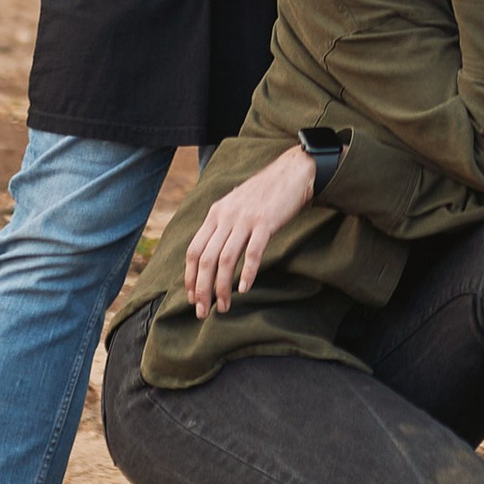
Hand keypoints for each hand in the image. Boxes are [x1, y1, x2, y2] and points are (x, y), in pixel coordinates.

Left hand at [183, 144, 316, 314]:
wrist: (293, 172)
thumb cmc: (265, 192)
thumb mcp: (235, 203)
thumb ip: (222, 224)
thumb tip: (211, 254)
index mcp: (216, 213)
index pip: (193, 250)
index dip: (190, 277)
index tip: (191, 297)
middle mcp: (226, 216)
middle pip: (206, 259)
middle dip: (201, 289)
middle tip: (202, 312)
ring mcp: (245, 219)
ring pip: (225, 259)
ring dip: (221, 287)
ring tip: (223, 307)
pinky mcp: (266, 222)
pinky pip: (252, 252)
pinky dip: (247, 273)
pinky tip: (245, 289)